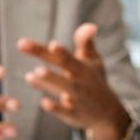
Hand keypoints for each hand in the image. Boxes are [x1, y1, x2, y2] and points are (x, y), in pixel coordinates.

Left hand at [18, 23, 131, 139]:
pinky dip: (56, 108)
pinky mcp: (74, 114)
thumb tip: (91, 25)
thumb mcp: (93, 61)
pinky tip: (44, 103)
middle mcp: (79, 80)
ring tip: (31, 75)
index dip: (60, 51)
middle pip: (63, 68)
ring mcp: (77, 98)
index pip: (65, 56)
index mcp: (81, 66)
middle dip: (48, 59)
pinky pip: (65, 111)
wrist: (108, 113)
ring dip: (49, 81)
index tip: (51, 45)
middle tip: (32, 56)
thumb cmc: (95, 82)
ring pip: (63, 88)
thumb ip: (85, 42)